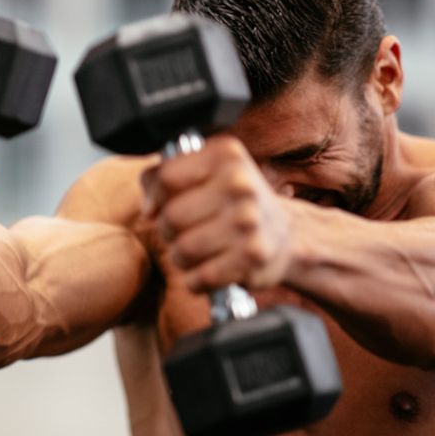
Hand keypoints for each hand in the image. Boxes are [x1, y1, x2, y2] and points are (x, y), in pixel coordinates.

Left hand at [142, 135, 291, 292]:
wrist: (285, 234)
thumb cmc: (230, 202)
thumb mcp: (204, 173)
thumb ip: (164, 177)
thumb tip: (149, 209)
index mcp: (226, 155)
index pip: (166, 177)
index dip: (157, 196)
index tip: (165, 204)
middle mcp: (241, 184)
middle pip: (171, 217)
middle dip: (168, 230)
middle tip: (184, 231)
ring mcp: (249, 221)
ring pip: (182, 250)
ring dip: (181, 258)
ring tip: (197, 251)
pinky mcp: (253, 257)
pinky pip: (199, 278)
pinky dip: (196, 280)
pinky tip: (208, 270)